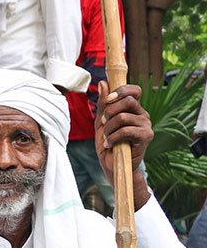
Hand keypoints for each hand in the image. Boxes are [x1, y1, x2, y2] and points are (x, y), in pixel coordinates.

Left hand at [95, 83, 152, 209]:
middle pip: (128, 100)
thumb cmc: (108, 143)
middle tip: (104, 123)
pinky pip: (126, 130)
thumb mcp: (101, 122)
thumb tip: (103, 82)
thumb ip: (103, 104)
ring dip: (109, 129)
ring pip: (123, 117)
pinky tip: (110, 145)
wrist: (111, 165)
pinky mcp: (146, 136)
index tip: (107, 100)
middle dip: (110, 111)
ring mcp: (146, 125)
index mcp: (133, 109)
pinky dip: (113, 138)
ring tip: (107, 138)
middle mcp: (142, 114)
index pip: (134, 90)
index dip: (120, 91)